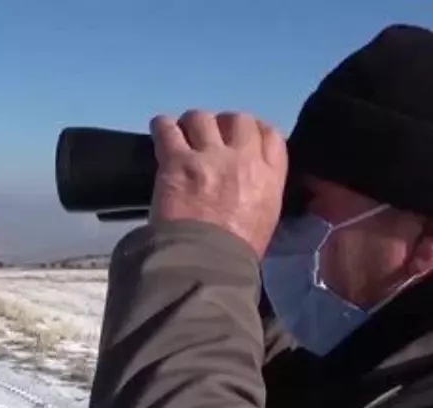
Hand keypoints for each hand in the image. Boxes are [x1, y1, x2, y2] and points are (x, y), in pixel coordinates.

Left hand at [148, 110, 288, 257]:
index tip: (241, 137)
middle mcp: (242, 158)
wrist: (207, 263)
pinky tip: (161, 132)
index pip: (270, 134)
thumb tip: (248, 184)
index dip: (255, 130)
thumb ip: (261, 192)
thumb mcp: (266, 220)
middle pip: (237, 119)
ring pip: (201, 118)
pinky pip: (167, 128)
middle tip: (210, 138)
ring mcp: (208, 156)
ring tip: (183, 136)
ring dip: (192, 125)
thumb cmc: (238, 254)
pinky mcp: (177, 161)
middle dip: (223, 125)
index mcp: (269, 176)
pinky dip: (163, 126)